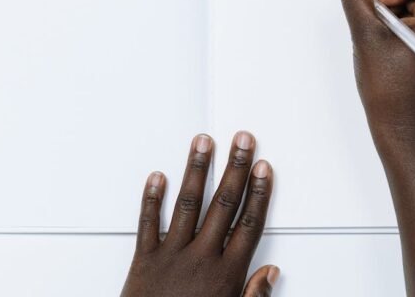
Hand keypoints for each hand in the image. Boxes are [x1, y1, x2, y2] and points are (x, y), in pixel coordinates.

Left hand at [120, 132, 278, 296]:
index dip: (259, 192)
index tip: (264, 169)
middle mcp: (201, 258)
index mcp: (226, 274)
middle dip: (236, 168)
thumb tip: (271, 274)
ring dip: (197, 169)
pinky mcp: (144, 260)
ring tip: (203, 142)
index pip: (249, 223)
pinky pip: (147, 223)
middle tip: (242, 140)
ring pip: (188, 203)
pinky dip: (151, 198)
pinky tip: (158, 175)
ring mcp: (171, 256)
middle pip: (224, 204)